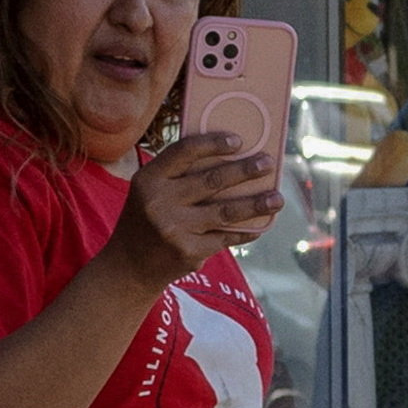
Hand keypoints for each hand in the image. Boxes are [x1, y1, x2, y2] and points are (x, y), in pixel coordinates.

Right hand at [110, 128, 281, 289]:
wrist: (129, 267)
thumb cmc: (147, 220)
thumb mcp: (150, 192)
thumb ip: (178, 176)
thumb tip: (230, 159)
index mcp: (148, 180)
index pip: (184, 152)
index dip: (213, 143)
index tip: (238, 141)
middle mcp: (159, 203)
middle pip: (212, 180)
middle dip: (245, 170)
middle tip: (268, 162)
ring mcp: (175, 229)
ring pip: (225, 211)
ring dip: (256, 204)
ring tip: (277, 198)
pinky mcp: (189, 252)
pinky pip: (225, 237)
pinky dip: (246, 231)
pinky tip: (260, 226)